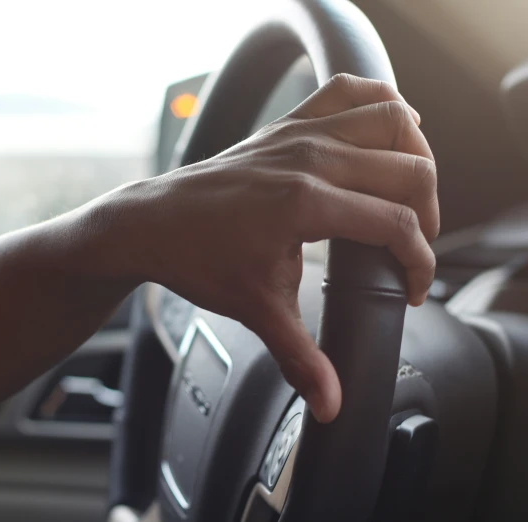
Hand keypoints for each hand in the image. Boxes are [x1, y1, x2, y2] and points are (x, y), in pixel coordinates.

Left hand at [120, 74, 437, 422]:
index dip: (419, 262)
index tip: (409, 289)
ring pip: (392, 119)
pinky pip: (347, 91)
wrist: (148, 222)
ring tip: (410, 193)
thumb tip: (330, 406)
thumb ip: (301, 358)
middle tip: (411, 246)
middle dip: (429, 212)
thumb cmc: (195, 258)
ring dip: (416, 155)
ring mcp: (297, 134)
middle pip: (410, 169)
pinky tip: (387, 132)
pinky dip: (379, 103)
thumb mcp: (255, 309)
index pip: (398, 223)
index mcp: (306, 203)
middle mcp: (309, 158)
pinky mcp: (285, 125)